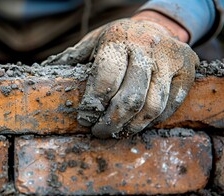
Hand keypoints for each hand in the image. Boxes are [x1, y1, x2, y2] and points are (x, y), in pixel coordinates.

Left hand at [43, 16, 198, 137]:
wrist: (155, 25)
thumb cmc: (116, 40)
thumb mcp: (92, 43)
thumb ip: (73, 58)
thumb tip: (45, 73)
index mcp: (117, 39)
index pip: (105, 79)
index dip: (93, 105)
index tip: (84, 119)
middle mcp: (146, 47)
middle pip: (130, 98)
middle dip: (111, 123)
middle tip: (100, 132)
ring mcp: (170, 57)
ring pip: (152, 106)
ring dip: (132, 127)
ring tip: (118, 132)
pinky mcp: (188, 67)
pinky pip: (172, 104)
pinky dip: (154, 120)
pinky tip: (138, 123)